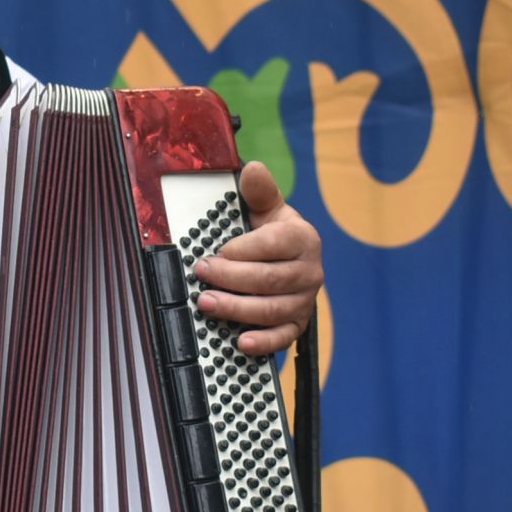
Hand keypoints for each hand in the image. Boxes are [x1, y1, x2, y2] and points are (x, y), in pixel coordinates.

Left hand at [193, 161, 322, 355]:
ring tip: (206, 303)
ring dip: (236, 309)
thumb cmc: (274, 234)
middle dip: (231, 279)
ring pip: (271, 309)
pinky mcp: (298, 324)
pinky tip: (241, 342)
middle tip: (202, 274)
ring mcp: (305, 300)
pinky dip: (263, 342)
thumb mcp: (268, 208)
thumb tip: (252, 169)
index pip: (273, 244)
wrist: (291, 261)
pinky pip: (283, 337)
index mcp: (303, 238)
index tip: (217, 251)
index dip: (243, 249)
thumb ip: (260, 191)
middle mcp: (310, 271)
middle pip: (269, 279)